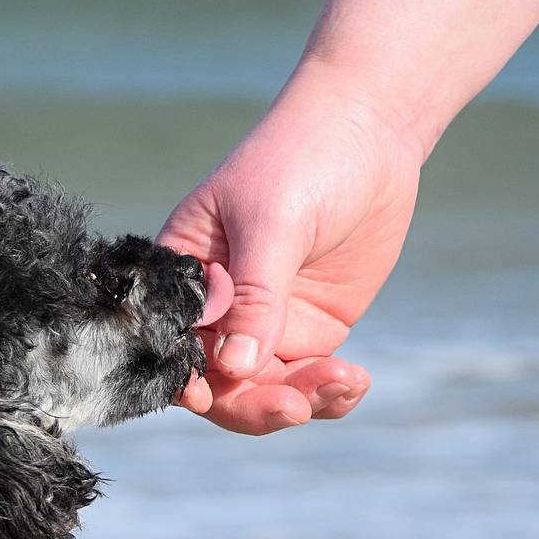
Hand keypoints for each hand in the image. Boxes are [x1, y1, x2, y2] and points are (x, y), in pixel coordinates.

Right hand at [160, 61, 423, 434]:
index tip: (209, 397)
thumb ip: (255, 297)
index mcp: (181, 276)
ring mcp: (262, 323)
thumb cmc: (301, 158)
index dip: (182, 377)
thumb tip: (234, 369)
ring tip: (344, 383)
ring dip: (299, 400)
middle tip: (294, 407)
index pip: (168, 341)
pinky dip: (329, 394)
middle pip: (216, 381)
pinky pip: (307, 380)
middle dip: (251, 403)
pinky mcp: (307, 329)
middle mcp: (215, 309)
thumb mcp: (272, 224)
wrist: (370, 130)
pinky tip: (354, 383)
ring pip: (263, 390)